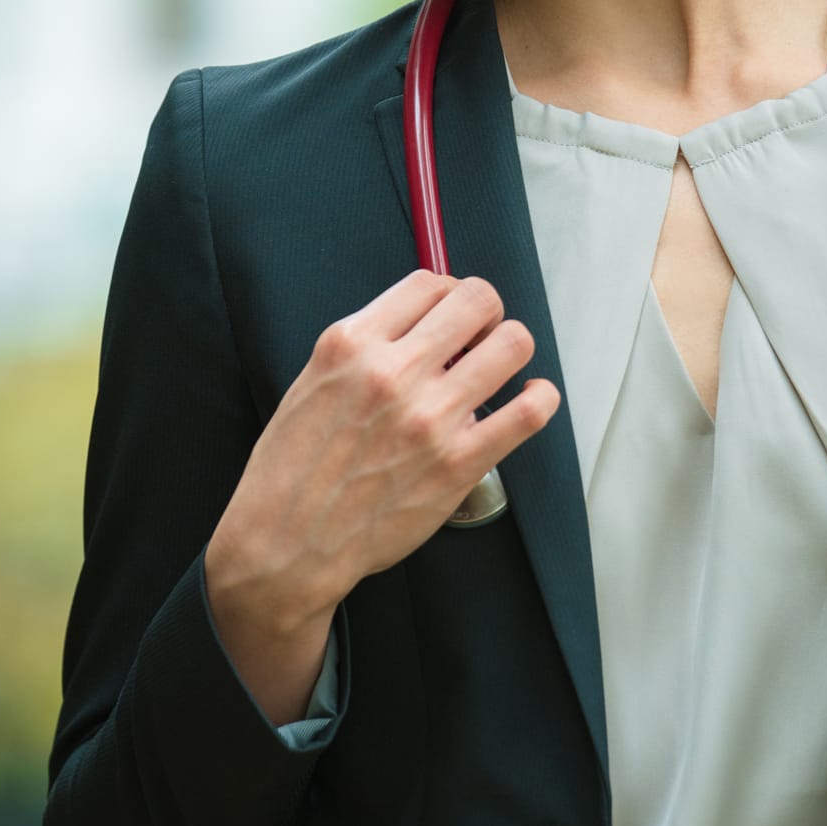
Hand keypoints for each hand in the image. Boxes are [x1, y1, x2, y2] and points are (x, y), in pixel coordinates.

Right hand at [206, 269, 559, 631]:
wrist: (287, 542)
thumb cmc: (293, 468)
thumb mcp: (313, 382)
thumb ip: (366, 349)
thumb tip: (424, 329)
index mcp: (351, 344)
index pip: (428, 283)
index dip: (450, 293)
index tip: (452, 313)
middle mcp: (393, 372)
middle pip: (477, 300)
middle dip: (486, 313)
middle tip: (480, 336)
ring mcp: (430, 417)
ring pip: (512, 344)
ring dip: (511, 349)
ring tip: (499, 367)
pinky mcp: (459, 462)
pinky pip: (528, 412)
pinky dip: (539, 398)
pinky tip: (530, 398)